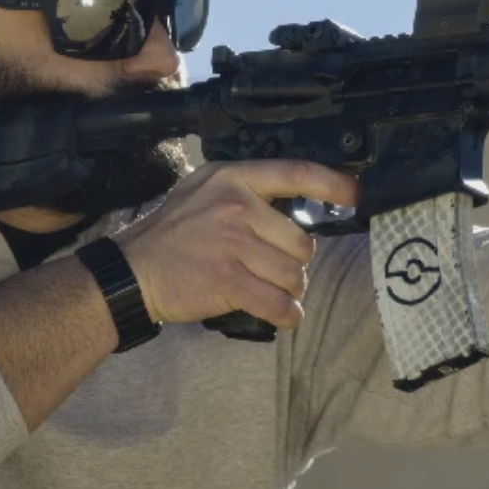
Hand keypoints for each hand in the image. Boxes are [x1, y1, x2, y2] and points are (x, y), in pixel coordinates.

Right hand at [115, 160, 359, 329]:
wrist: (131, 271)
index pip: (297, 173)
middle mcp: (236, 206)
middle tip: (271, 269)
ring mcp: (232, 243)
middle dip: (294, 263)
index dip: (334, 185)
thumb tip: (298, 203)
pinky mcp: (227, 280)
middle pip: (302, 242)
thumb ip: (247, 191)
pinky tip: (284, 315)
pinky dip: (288, 314)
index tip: (358, 194)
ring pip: (294, 275)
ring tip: (270, 290)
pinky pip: (279, 302)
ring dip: (290, 290)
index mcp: (234, 178)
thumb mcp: (205, 190)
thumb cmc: (173, 233)